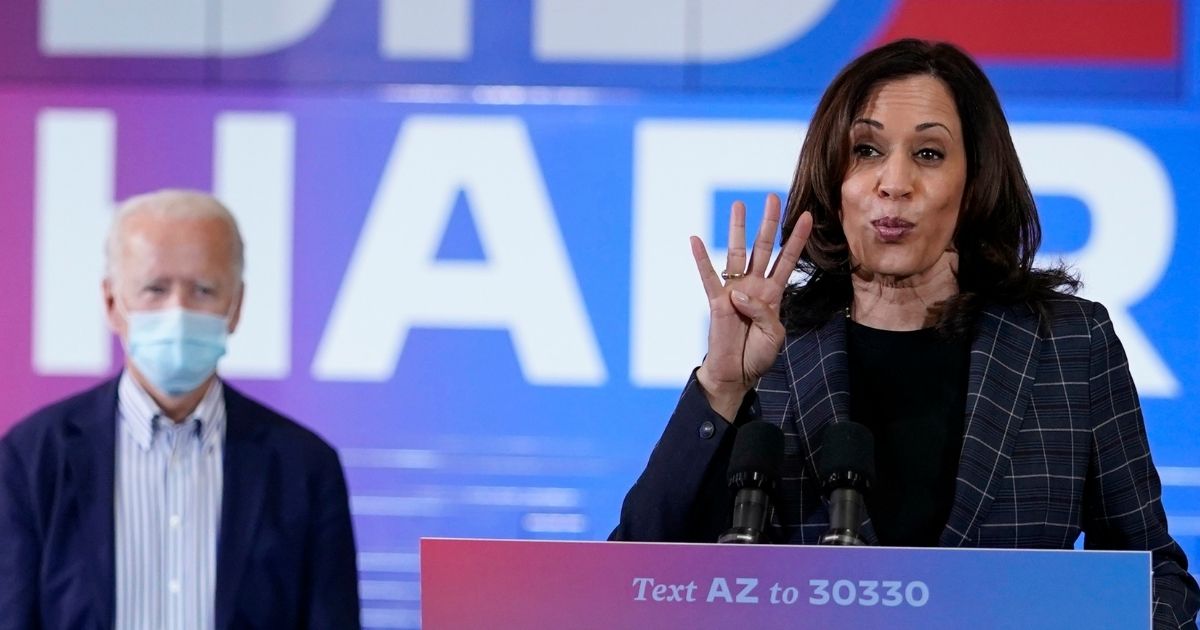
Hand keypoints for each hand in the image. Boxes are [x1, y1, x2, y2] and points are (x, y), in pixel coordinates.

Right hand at [691, 193, 811, 421]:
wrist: (737, 373)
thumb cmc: (757, 354)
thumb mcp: (774, 334)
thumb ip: (763, 311)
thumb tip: (739, 294)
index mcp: (773, 294)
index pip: (788, 259)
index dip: (797, 238)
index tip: (807, 215)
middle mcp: (754, 286)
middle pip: (763, 248)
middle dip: (769, 223)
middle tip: (773, 197)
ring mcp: (734, 291)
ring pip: (737, 254)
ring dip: (737, 230)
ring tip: (739, 205)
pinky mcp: (716, 302)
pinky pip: (707, 277)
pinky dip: (701, 259)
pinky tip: (695, 239)